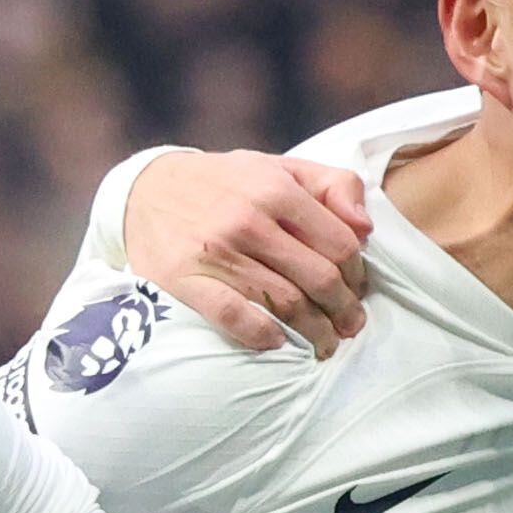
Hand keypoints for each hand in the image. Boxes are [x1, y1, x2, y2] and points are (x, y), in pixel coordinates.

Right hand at [124, 150, 373, 355]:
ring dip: (314, 332)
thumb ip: (331, 185)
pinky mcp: (184, 279)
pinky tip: (277, 342)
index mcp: (276, 189)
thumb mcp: (279, 168)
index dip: (357, 276)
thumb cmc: (226, 183)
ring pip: (285, 303)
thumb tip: (365, 228)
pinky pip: (234, 316)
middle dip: (344, 311)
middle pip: (319, 278)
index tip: (357, 292)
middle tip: (350, 327)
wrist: (147, 189)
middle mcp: (247, 219)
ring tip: (324, 344)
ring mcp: (215, 252)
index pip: (340, 245)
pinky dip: (263, 335)